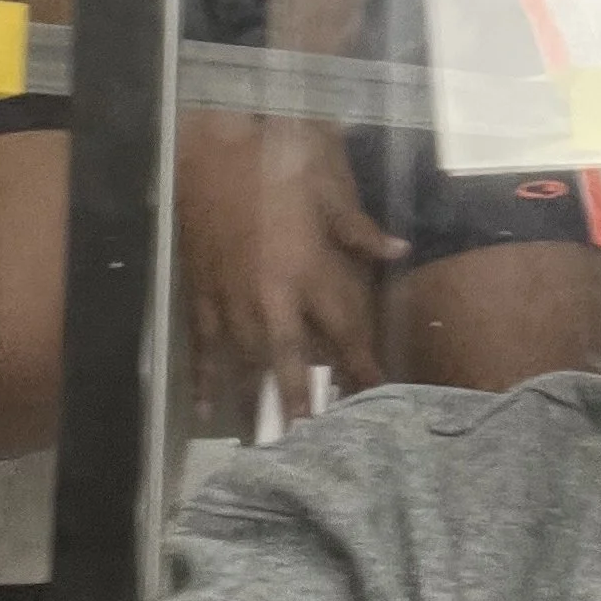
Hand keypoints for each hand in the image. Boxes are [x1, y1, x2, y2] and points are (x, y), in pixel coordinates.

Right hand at [174, 113, 408, 423]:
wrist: (207, 152)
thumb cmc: (274, 167)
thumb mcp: (327, 193)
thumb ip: (360, 231)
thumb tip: (401, 251)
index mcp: (306, 274)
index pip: (343, 334)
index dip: (362, 370)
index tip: (379, 402)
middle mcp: (269, 299)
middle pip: (290, 365)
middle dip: (302, 407)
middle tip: (313, 448)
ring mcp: (229, 302)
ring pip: (245, 366)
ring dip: (255, 407)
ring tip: (265, 448)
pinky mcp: (199, 296)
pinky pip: (203, 348)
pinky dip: (204, 381)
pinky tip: (207, 413)